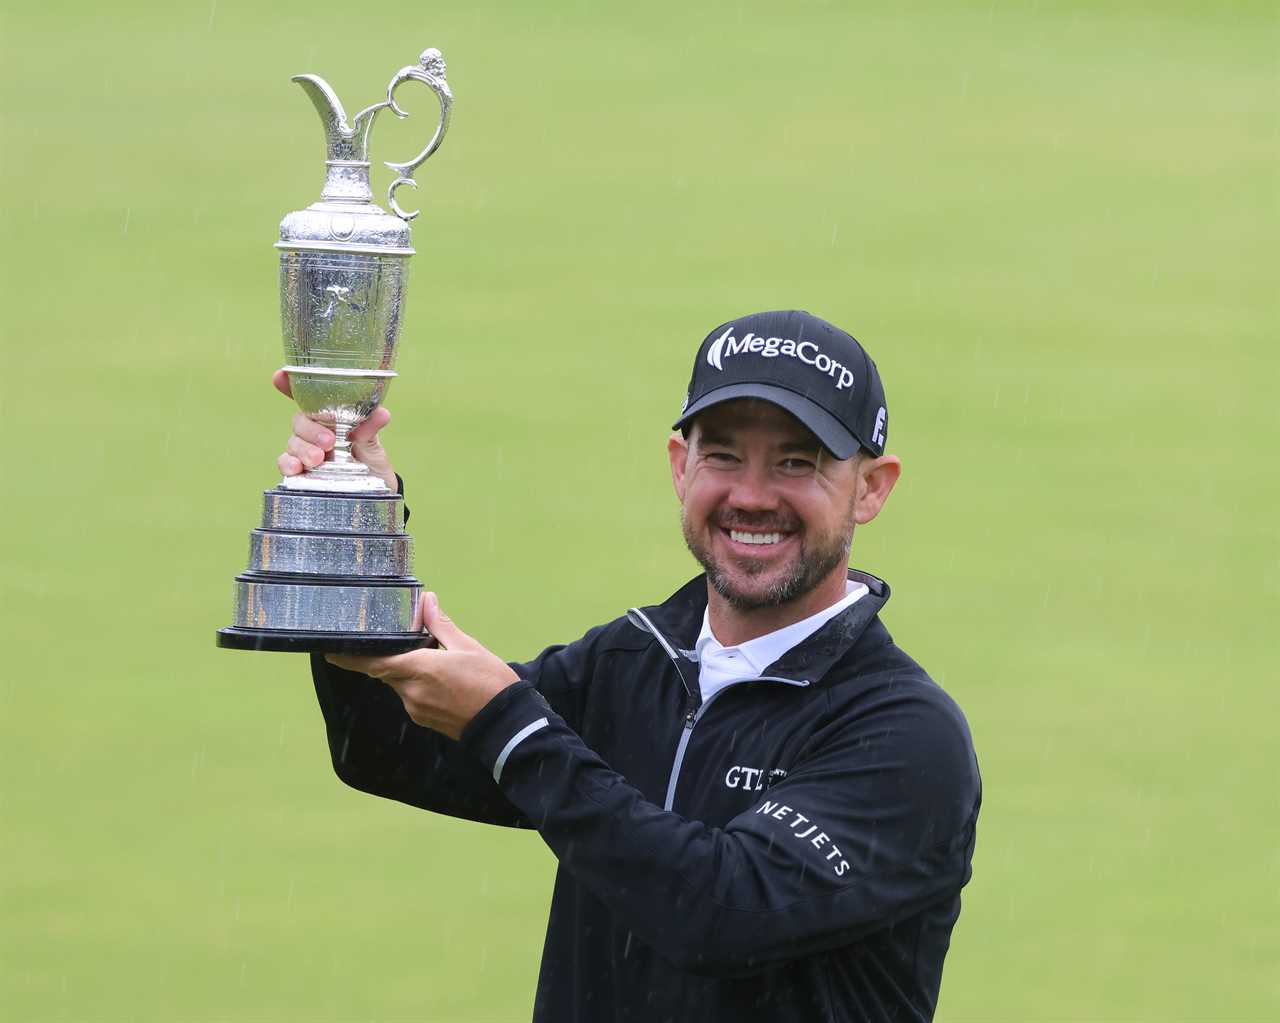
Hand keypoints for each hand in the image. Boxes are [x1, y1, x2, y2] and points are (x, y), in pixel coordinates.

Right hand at [272, 369, 397, 490]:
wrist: (376, 493)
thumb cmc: (372, 463)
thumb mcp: (374, 446)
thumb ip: (370, 429)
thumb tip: (382, 413)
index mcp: (331, 417)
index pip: (307, 397)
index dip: (290, 383)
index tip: (280, 375)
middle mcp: (315, 432)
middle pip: (300, 421)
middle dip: (310, 430)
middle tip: (328, 442)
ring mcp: (305, 451)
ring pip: (293, 442)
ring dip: (302, 449)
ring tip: (318, 459)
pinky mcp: (301, 473)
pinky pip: (286, 463)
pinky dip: (288, 463)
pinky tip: (296, 468)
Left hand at [326, 592, 519, 739]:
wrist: (507, 724)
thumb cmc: (491, 683)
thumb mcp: (468, 647)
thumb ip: (441, 626)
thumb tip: (427, 601)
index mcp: (419, 670)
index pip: (373, 663)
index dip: (349, 658)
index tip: (329, 651)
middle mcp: (411, 692)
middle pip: (387, 671)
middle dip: (391, 657)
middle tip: (404, 642)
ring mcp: (416, 709)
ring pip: (401, 684)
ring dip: (408, 671)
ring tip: (435, 661)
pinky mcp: (425, 720)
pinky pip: (412, 697)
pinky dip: (418, 685)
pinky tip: (441, 681)